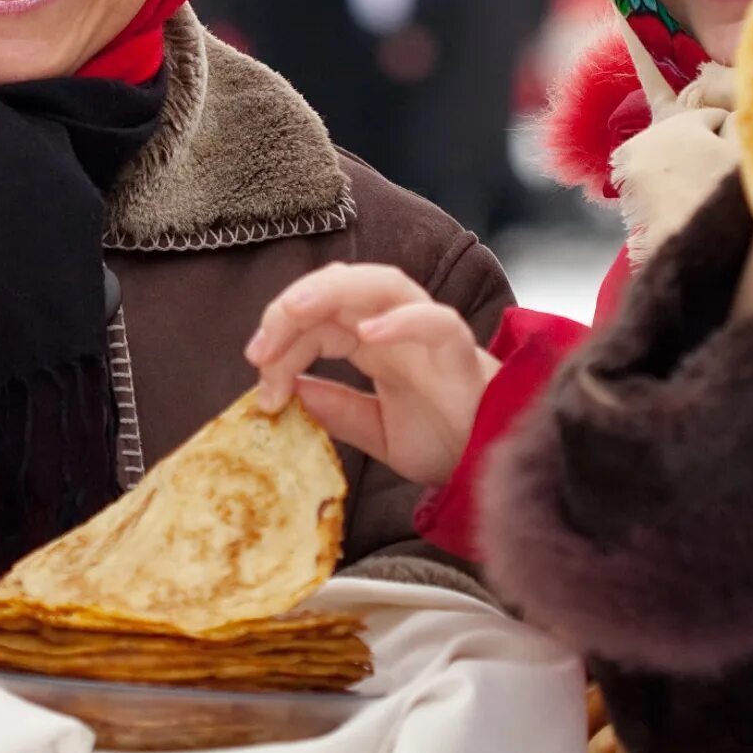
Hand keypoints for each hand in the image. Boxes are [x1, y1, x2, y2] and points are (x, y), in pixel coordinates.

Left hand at [243, 264, 495, 485]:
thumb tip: (288, 390)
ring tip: (295, 311)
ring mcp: (428, 334)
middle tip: (260, 349)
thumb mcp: (375, 432)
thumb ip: (336, 409)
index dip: (281, 342)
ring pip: (383, 284)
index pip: (317, 321)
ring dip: (333, 290)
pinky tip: (367, 334)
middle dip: (291, 307)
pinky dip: (401, 320)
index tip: (260, 386)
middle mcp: (396, 328)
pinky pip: (435, 320)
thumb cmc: (443, 440)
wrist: (492, 468)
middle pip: (340, 287)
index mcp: (372, 342)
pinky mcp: (460, 352)